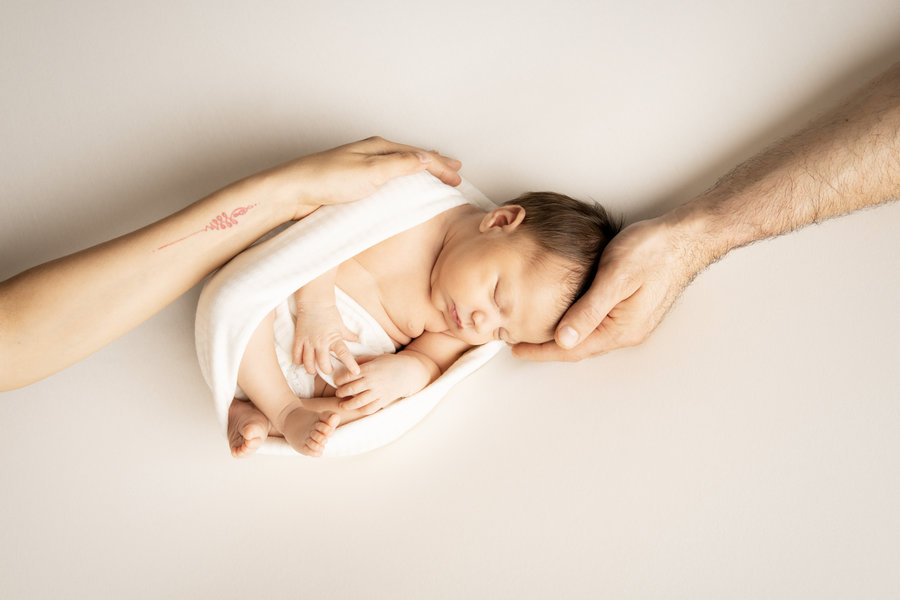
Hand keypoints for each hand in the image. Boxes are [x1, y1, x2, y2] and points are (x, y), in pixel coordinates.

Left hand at [253, 136, 463, 219]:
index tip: (458, 175)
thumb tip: (427, 159)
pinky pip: (387, 177)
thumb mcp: (371, 172)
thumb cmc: (326, 180)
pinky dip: (402, 179)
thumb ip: (401, 165)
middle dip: (434, 163)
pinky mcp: (353, 182)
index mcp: (379, 147)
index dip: (441, 165)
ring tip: (433, 174)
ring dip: (419, 170)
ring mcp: (361, 166)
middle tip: (454, 170)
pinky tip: (400, 186)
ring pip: (399, 165)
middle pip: (412, 156)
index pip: (420, 155)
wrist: (293, 191)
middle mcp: (371, 153)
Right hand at [292, 302, 360, 375]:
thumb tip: (357, 339)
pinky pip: (296, 355)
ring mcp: (308, 341)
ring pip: (308, 363)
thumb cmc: (329, 313)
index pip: (344, 354)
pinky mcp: (299, 339)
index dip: (350, 364)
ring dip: (312, 369)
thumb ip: (348, 335)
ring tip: (314, 370)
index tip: (355, 372)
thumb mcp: (341, 325)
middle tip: (328, 369)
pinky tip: (302, 362)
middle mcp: (320, 342)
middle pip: (323, 364)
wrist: (314, 303)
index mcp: (334, 339)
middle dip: (326, 370)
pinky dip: (299, 361)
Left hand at [333, 354, 431, 415]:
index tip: (336, 382)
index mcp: (369, 369)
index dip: (339, 380)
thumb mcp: (376, 357)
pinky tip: (357, 409)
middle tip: (338, 393)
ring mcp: (378, 392)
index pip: (348, 375)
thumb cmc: (391, 363)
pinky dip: (362, 410)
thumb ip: (363, 360)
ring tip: (342, 405)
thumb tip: (350, 363)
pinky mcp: (384, 400)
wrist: (409, 372)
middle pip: (351, 389)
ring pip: (358, 401)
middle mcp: (372, 381)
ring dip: (348, 404)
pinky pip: (370, 408)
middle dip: (341, 392)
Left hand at [512, 213, 706, 360]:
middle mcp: (627, 331)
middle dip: (548, 347)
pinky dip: (576, 323)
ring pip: (588, 336)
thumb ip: (589, 310)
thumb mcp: (615, 277)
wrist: (686, 236)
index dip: (541, 351)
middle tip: (517, 341)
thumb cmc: (653, 251)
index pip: (573, 350)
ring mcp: (631, 321)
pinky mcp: (631, 308)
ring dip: (562, 336)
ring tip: (535, 331)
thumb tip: (564, 340)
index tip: (516, 350)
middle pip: (580, 347)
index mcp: (621, 329)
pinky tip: (565, 315)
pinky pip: (598, 324)